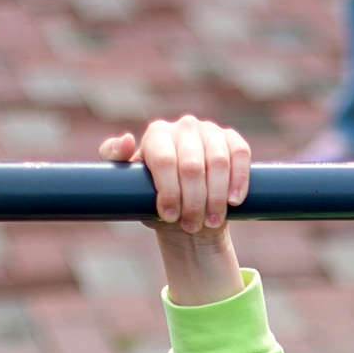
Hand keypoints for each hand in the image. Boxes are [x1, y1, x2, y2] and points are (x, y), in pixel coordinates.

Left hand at [99, 116, 249, 305]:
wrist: (190, 213)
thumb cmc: (155, 200)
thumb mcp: (128, 185)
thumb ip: (113, 161)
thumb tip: (127, 140)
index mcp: (157, 134)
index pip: (164, 160)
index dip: (169, 192)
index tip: (169, 216)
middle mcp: (184, 127)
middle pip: (192, 166)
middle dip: (193, 201)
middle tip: (191, 226)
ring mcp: (211, 132)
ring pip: (218, 164)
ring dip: (215, 198)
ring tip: (211, 221)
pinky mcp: (233, 141)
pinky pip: (240, 156)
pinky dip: (238, 180)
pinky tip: (233, 201)